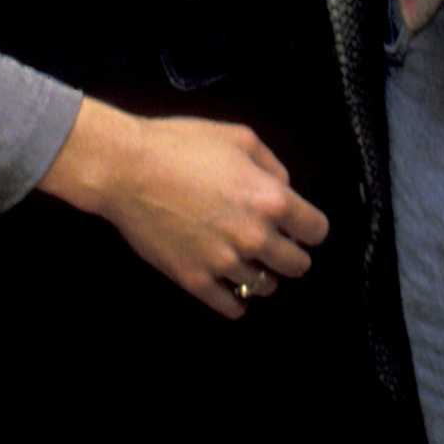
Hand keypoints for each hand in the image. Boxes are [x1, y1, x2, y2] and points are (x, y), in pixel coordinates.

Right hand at [37, 96, 328, 318]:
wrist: (127, 170)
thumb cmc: (178, 147)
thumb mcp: (238, 138)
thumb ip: (271, 165)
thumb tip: (285, 187)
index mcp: (271, 200)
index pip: (316, 231)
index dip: (310, 228)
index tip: (303, 229)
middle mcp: (254, 236)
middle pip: (297, 265)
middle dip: (292, 255)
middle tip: (280, 249)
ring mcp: (224, 261)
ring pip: (265, 286)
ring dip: (262, 275)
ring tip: (251, 264)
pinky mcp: (195, 279)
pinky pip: (230, 305)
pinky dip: (236, 302)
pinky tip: (234, 294)